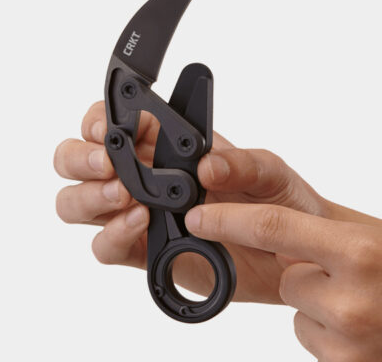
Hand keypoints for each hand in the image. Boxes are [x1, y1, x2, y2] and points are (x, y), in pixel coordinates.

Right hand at [54, 101, 328, 302]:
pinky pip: (105, 246)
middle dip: (81, 158)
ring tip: (123, 194)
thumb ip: (240, 163)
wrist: (289, 256)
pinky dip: (112, 235)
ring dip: (89, 196)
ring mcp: (137, 215)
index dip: (99, 122)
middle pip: (78, 161)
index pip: (111, 123)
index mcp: (164, 146)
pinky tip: (139, 223)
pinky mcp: (142, 252)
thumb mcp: (269, 172)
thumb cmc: (278, 204)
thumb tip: (205, 167)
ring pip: (79, 202)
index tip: (112, 130)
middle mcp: (142, 177)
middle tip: (107, 164)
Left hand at [185, 203, 381, 359]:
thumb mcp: (362, 234)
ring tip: (356, 298)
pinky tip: (357, 324)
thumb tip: (253, 219)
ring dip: (316, 300)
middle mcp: (359, 296)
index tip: (196, 220)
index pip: (271, 226)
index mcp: (360, 249)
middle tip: (336, 269)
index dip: (226, 222)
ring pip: (298, 305)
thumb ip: (308, 228)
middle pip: (287, 278)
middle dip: (301, 270)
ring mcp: (355, 339)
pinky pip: (311, 334)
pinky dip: (324, 327)